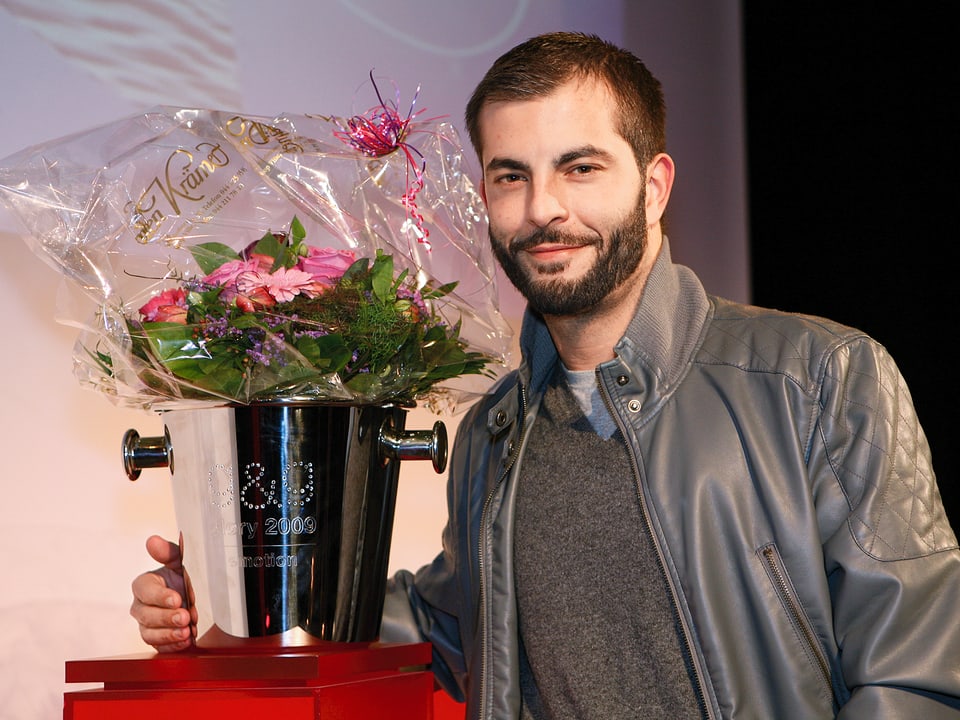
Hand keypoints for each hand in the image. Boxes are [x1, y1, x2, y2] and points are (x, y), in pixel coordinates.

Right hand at [129, 534, 197, 651]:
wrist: (196, 595)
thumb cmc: (183, 576)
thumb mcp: (180, 561)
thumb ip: (167, 552)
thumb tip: (152, 541)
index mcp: (144, 584)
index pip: (144, 590)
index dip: (159, 596)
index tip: (177, 598)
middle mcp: (141, 606)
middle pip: (145, 615)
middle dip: (166, 618)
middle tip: (184, 617)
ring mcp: (148, 625)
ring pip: (149, 634)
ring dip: (168, 634)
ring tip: (186, 632)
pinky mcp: (157, 640)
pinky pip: (158, 647)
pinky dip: (172, 646)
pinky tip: (185, 641)